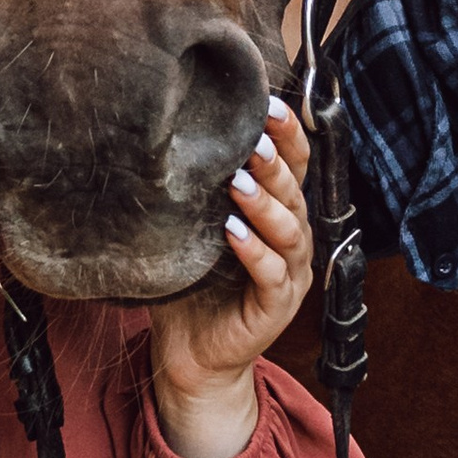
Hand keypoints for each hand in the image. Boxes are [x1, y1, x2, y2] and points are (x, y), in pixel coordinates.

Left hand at [149, 97, 314, 457]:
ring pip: (290, 231)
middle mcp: (292, 240)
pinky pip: (271, 274)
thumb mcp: (192, 228)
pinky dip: (254, 251)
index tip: (269, 104)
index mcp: (278, 214)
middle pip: (295, 192)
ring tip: (238, 181)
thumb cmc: (192, 285)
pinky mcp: (276, 307)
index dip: (288, 136)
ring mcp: (289, 274)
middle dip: (276, 163)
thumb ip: (193, 190)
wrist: (190, 353)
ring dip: (265, 203)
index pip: (294, 165)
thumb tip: (162, 132)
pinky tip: (231, 232)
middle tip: (253, 137)